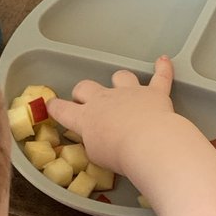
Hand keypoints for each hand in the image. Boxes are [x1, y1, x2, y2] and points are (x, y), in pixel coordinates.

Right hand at [48, 56, 176, 173]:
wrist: (148, 143)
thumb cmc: (119, 155)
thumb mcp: (96, 155)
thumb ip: (93, 143)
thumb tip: (97, 139)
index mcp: (86, 117)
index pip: (63, 110)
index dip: (56, 107)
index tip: (52, 105)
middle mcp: (105, 99)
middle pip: (86, 86)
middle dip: (84, 92)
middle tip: (85, 101)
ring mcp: (130, 92)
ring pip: (120, 77)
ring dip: (120, 80)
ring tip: (122, 85)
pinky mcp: (154, 92)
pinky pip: (160, 76)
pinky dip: (162, 68)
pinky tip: (163, 60)